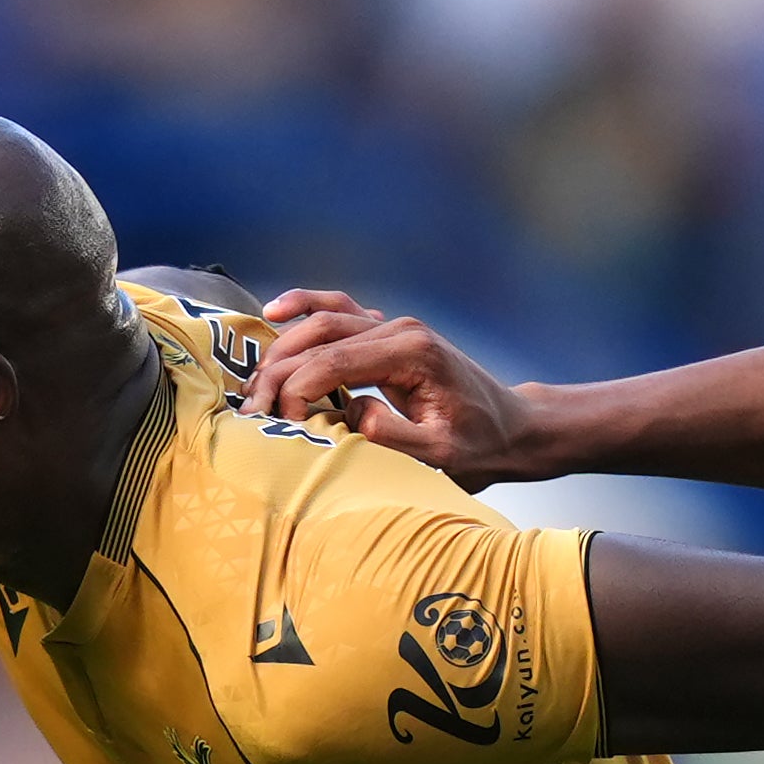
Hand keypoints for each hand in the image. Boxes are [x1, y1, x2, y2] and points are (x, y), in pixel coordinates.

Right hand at [258, 288, 532, 483]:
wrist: (512, 428)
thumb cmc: (480, 446)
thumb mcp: (441, 455)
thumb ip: (395, 435)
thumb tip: (352, 412)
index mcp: (412, 354)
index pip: (337, 362)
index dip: (299, 389)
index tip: (280, 422)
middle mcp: (400, 330)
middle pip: (322, 336)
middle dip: (280, 370)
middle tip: (252, 406)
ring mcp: (394, 327)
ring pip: (324, 321)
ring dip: (284, 346)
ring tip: (254, 380)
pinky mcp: (388, 335)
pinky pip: (340, 312)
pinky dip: (306, 309)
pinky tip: (275, 313)